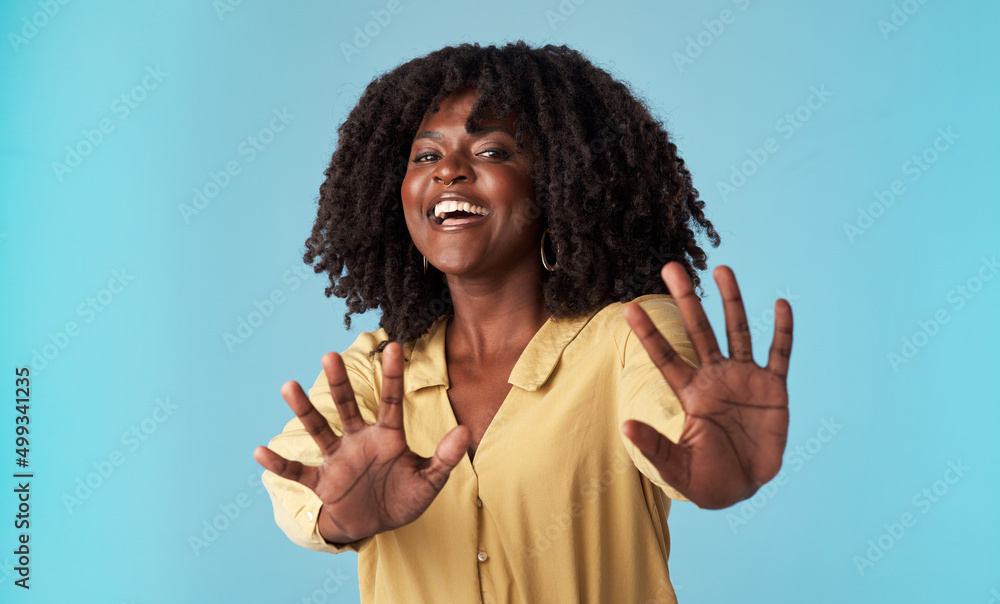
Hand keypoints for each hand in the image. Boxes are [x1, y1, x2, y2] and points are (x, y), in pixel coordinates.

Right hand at [254, 343, 470, 542]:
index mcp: (387, 437)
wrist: (375, 525)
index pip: (391, 401)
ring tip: (288, 386)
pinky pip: (299, 471)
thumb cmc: (403, 498)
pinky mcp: (323, 482)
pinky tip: (261, 451)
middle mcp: (359, 440)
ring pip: (320, 430)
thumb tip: (465, 430)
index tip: (393, 346)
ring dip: (305, 410)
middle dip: (339, 383)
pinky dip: (281, 464)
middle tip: (330, 355)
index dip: (393, 376)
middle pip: (348, 407)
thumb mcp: (429, 482)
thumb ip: (445, 458)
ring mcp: (338, 459)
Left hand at [620, 262, 792, 508]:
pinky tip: (780, 304)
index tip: (628, 308)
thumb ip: (654, 446)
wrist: (744, 487)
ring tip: (722, 268)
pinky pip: (779, 354)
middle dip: (686, 299)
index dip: (648, 333)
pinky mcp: (772, 388)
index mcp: (690, 392)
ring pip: (736, 331)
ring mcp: (744, 379)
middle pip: (698, 330)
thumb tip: (625, 426)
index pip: (664, 356)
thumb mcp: (676, 467)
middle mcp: (715, 377)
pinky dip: (782, 330)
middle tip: (670, 266)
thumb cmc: (706, 479)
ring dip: (731, 301)